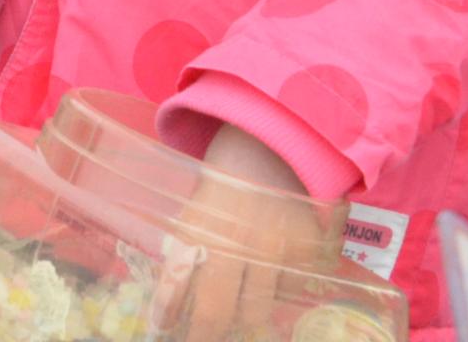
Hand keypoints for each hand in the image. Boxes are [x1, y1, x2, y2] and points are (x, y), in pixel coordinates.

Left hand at [177, 126, 328, 341]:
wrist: (273, 144)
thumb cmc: (227, 179)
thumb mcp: (198, 208)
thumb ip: (189, 246)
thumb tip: (173, 295)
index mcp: (200, 228)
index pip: (176, 283)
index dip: (166, 313)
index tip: (161, 329)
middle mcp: (235, 243)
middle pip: (217, 312)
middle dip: (205, 334)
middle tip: (203, 338)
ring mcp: (274, 249)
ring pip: (258, 310)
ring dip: (246, 317)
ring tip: (241, 315)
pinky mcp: (306, 249)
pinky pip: (293, 288)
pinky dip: (282, 290)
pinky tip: (276, 280)